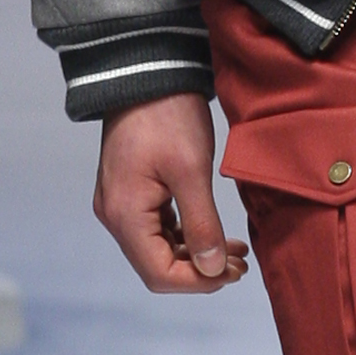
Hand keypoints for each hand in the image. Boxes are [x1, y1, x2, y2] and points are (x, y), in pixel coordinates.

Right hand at [93, 95, 248, 296]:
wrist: (148, 72)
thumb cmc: (168, 115)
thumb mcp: (191, 171)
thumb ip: (202, 224)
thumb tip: (212, 270)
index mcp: (125, 214)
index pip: (159, 273)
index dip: (198, 282)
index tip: (232, 273)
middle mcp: (116, 215)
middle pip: (157, 265)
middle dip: (200, 270)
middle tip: (239, 264)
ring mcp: (121, 203)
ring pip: (159, 248)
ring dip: (196, 254)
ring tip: (234, 251)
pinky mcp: (132, 192)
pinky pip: (157, 228)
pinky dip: (186, 235)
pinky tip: (215, 233)